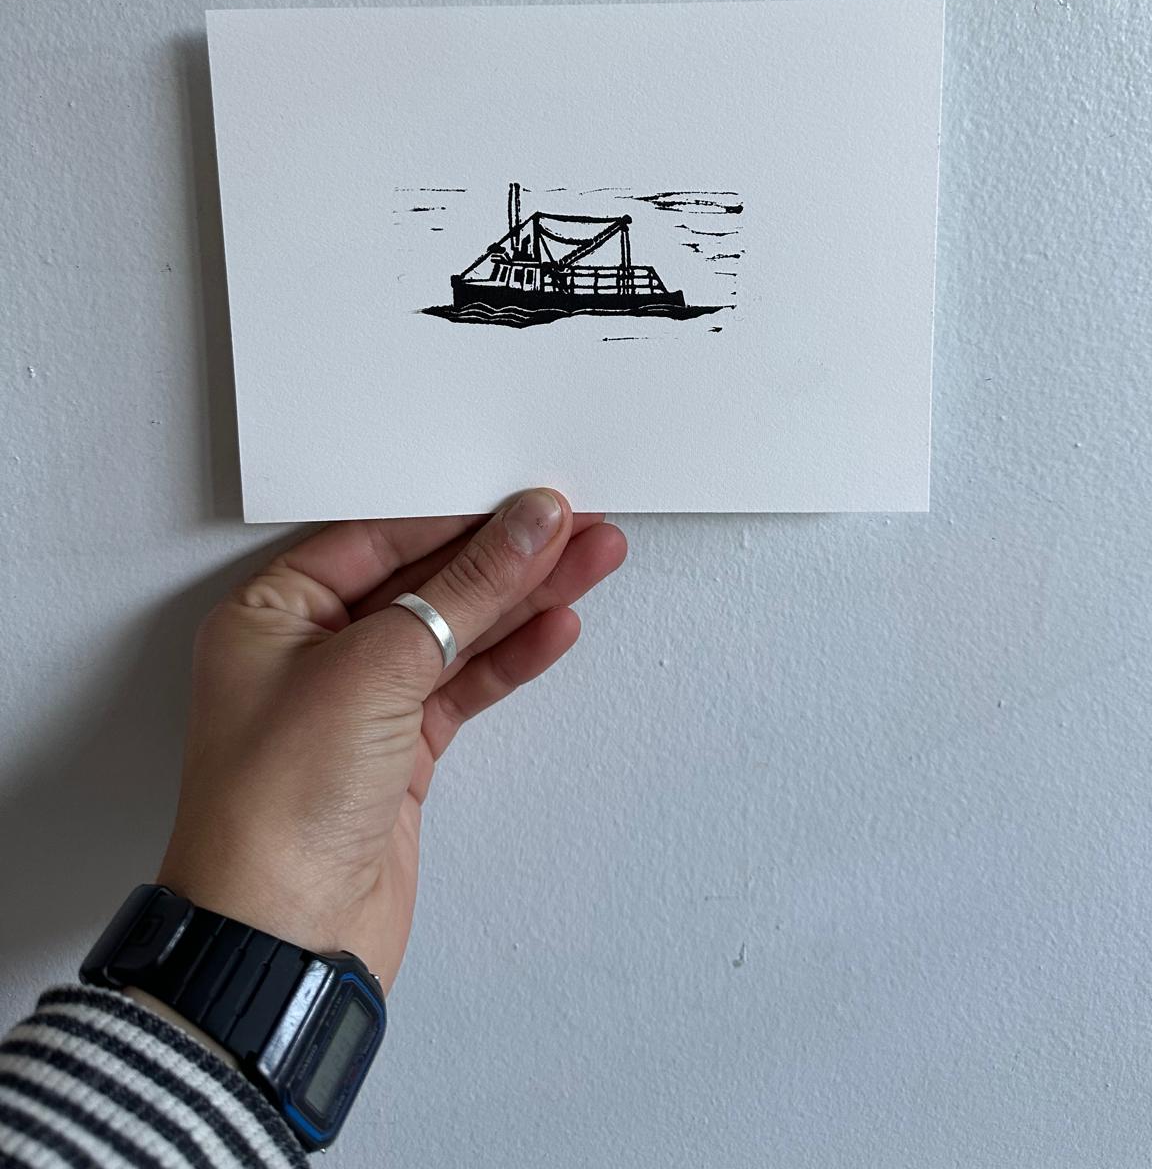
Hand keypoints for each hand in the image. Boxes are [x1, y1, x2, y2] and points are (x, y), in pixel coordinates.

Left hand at [156, 491, 625, 989]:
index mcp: (272, 614)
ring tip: (592, 561)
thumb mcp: (376, 668)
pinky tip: (555, 627)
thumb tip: (524, 527)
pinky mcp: (397, 754)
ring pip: (454, 633)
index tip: (527, 499)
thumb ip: (464, 590)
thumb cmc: (277, 807)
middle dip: (505, 555)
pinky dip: (510, 659)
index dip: (458, 516)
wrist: (284, 940)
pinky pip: (463, 687)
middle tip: (578, 524)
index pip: (379, 538)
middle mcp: (310, 653)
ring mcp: (357, 705)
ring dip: (524, 600)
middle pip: (425, 582)